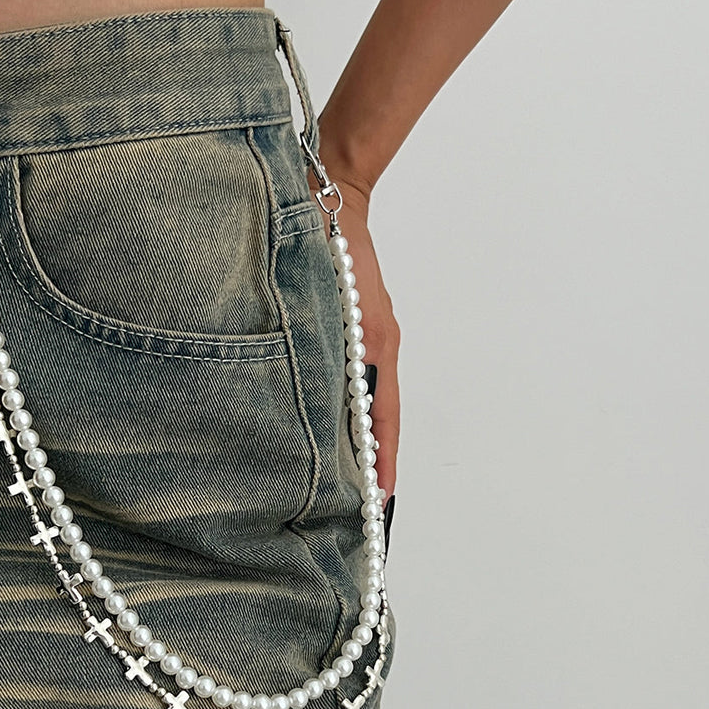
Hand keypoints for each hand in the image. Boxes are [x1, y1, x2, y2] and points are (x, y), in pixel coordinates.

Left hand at [307, 169, 400, 502]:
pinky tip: (326, 429)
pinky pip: (352, 381)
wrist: (328, 202)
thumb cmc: (328, 243)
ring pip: (363, 401)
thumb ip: (337, 350)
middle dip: (369, 460)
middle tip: (357, 506)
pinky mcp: (355, 330)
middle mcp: (376, 347)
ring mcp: (368, 339)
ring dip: (355, 438)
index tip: (378, 501)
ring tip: (341, 482)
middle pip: (376, 416)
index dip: (381, 461)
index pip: (382, 419)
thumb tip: (339, 405)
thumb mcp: (331, 300)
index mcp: (376, 345)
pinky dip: (345, 411)